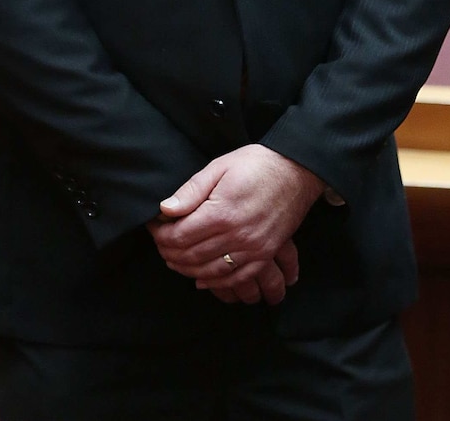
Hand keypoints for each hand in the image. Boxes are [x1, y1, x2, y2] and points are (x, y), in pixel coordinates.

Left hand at [147, 145, 324, 302]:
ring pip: (210, 272)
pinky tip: (202, 280)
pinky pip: (237, 278)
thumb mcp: (219, 167)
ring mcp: (253, 249)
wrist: (296, 171)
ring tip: (174, 261)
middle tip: (159, 245)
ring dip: (187, 270)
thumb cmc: (256, 164)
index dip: (161, 235)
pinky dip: (216, 283)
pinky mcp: (265, 254)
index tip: (153, 228)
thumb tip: (165, 209)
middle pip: (192, 256)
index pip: (180, 236)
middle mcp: (237, 236)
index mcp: (221, 213)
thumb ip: (191, 190)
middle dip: (169, 253)